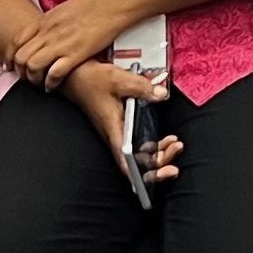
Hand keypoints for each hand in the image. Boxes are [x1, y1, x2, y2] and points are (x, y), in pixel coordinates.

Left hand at [8, 0, 141, 90]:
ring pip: (32, 66)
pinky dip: (50, 83)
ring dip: (33, 79)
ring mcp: (61, 43)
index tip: (10, 66)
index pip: (16, 41)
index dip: (9, 57)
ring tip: (39, 83)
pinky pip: (54, 73)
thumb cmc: (95, 3)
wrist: (113, 1)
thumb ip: (52, 24)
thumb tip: (46, 33)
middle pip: (20, 56)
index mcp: (45, 20)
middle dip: (20, 71)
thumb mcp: (65, 10)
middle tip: (25, 78)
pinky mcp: (76, 54)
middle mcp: (48, 32)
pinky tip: (53, 85)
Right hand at [64, 55, 181, 184]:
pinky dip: (155, 145)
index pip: (125, 161)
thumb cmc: (92, 81)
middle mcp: (116, 137)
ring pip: (141, 156)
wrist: (76, 77)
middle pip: (138, 163)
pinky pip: (141, 145)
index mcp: (113, 130)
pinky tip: (167, 139)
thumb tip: (161, 94)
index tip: (157, 174)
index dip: (139, 175)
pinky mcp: (122, 129)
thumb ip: (141, 87)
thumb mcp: (118, 79)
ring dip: (160, 154)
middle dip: (160, 162)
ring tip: (176, 144)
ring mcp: (119, 135)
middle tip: (176, 149)